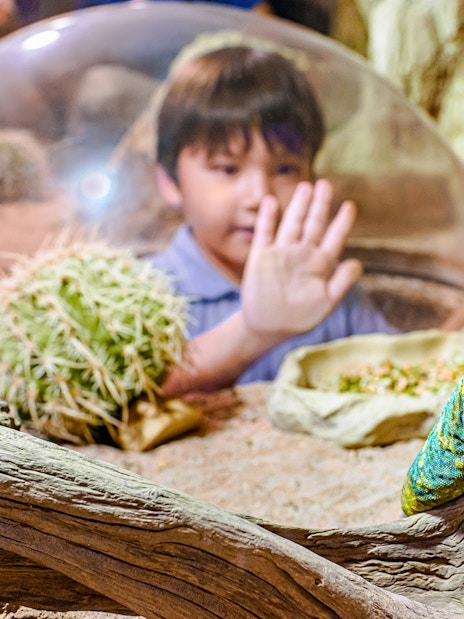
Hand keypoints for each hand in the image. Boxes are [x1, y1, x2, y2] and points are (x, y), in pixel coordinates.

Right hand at [241, 179, 362, 340]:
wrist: (268, 328)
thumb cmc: (300, 318)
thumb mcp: (326, 302)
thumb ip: (342, 282)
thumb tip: (358, 262)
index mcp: (320, 264)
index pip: (334, 238)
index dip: (342, 222)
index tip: (349, 206)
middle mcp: (302, 255)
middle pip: (314, 224)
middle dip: (320, 204)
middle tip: (326, 184)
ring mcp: (281, 254)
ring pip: (292, 224)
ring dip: (298, 206)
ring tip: (305, 186)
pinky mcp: (261, 257)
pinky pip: (264, 233)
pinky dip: (267, 217)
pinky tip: (270, 202)